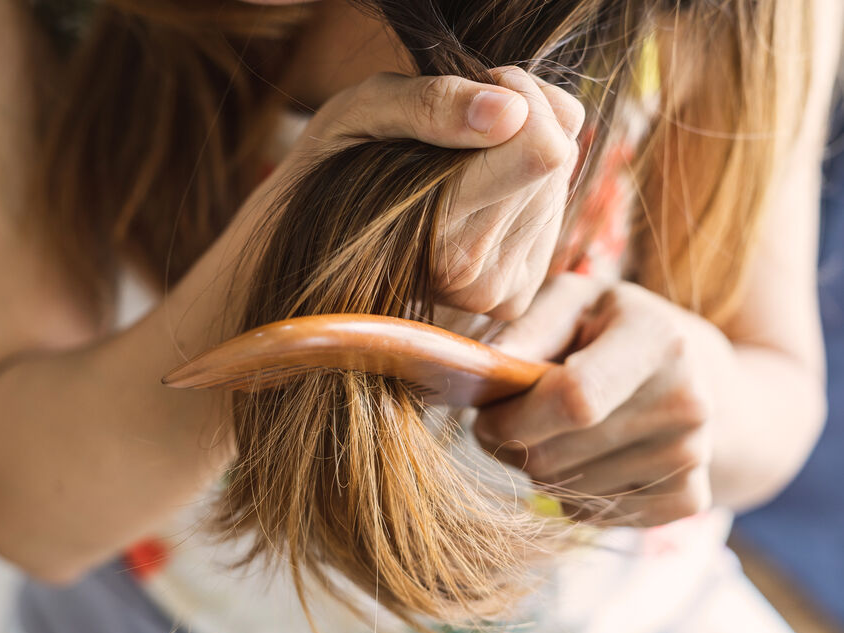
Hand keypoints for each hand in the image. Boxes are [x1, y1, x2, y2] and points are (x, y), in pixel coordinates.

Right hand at [284, 67, 583, 318]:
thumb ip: (432, 103)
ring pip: (558, 180)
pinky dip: (520, 190)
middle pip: (555, 156)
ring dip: (515, 154)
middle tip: (452, 134)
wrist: (313, 246)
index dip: (511, 98)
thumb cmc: (333, 166)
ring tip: (452, 168)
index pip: (541, 147)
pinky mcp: (511, 297)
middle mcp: (470, 275)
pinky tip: (471, 196)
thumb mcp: (361, 110)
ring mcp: (494, 294)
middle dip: (514, 124)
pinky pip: (553, 212)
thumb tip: (511, 112)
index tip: (467, 96)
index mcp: (434, 229)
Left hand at [473, 273, 735, 525]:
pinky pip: (592, 516)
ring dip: (538, 470)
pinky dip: (570, 495)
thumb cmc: (611, 328)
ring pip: (567, 492)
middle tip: (505, 422)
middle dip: (512, 446)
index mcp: (656, 339)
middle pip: (558, 456)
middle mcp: (685, 402)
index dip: (513, 418)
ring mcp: (691, 455)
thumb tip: (488, 367)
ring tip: (551, 432)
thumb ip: (529, 327)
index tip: (484, 415)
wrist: (694, 370)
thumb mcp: (573, 302)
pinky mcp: (688, 498)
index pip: (574, 399)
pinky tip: (583, 457)